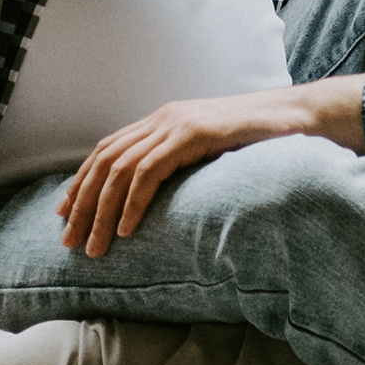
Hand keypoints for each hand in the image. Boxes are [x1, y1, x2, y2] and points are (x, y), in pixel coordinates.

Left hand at [55, 80, 364, 254]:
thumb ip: (184, 164)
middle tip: (70, 241)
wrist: (299, 117)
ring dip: (102, 212)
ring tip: (94, 247)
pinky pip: (151, 171)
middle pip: (105, 161)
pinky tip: (126, 230)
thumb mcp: (211, 153)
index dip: (81, 182)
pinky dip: (132, 202)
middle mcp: (163, 118)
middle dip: (82, 203)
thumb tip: (159, 199)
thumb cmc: (261, 141)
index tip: (65, 215)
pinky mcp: (193, 134)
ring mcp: (178, 123)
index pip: (107, 150)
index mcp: (163, 120)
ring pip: (120, 169)